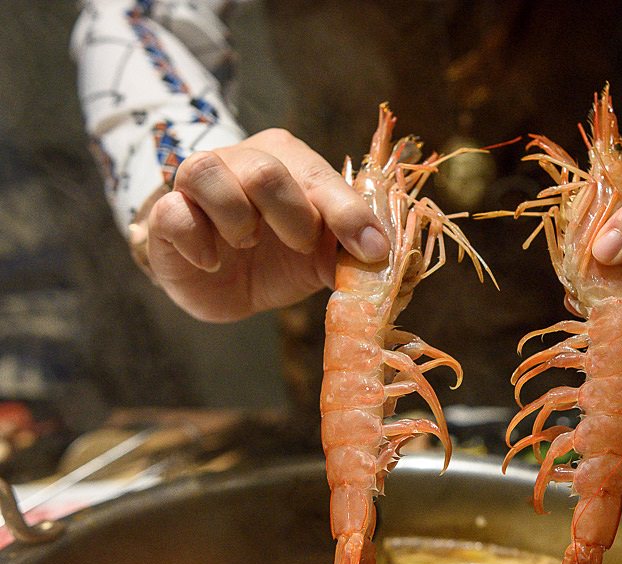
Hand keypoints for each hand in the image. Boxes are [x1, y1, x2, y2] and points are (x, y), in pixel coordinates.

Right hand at [136, 128, 388, 321]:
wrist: (223, 281)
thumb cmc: (280, 255)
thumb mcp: (322, 255)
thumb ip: (351, 253)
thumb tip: (390, 261)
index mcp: (290, 162)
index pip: (321, 176)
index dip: (349, 214)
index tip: (372, 250)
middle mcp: (243, 161)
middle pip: (265, 170)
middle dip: (292, 213)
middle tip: (301, 244)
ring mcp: (199, 184)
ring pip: (207, 172)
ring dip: (237, 216)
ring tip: (249, 242)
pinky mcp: (166, 215)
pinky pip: (172, 212)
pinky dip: (197, 240)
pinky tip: (213, 261)